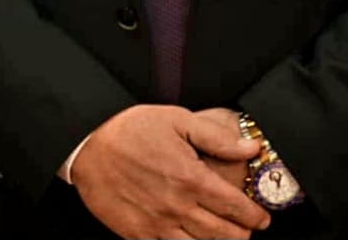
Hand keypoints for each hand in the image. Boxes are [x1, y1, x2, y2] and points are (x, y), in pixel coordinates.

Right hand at [71, 104, 268, 239]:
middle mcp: (178, 206)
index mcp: (190, 178)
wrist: (85, 145)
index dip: (254, 215)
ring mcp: (157, 224)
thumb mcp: (175, 120)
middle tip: (246, 229)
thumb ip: (216, 137)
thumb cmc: (128, 130)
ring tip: (223, 237)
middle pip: (224, 234)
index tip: (261, 217)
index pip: (235, 207)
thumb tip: (250, 147)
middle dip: (241, 233)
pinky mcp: (138, 234)